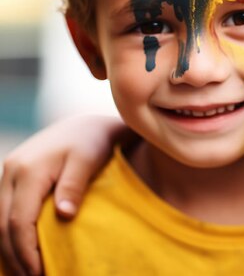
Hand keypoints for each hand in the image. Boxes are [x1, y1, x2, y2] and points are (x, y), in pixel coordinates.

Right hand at [0, 115, 125, 274]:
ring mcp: (8, 173)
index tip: (39, 272)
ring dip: (9, 247)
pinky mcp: (13, 177)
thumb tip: (64, 215)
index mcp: (28, 170)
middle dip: (14, 255)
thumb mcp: (88, 160)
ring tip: (27, 271)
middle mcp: (11, 171)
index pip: (18, 220)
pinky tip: (21, 249)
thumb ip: (74, 186)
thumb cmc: (93, 142)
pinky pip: (4, 210)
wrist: (86, 124)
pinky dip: (9, 233)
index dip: (26, 250)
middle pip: (2, 224)